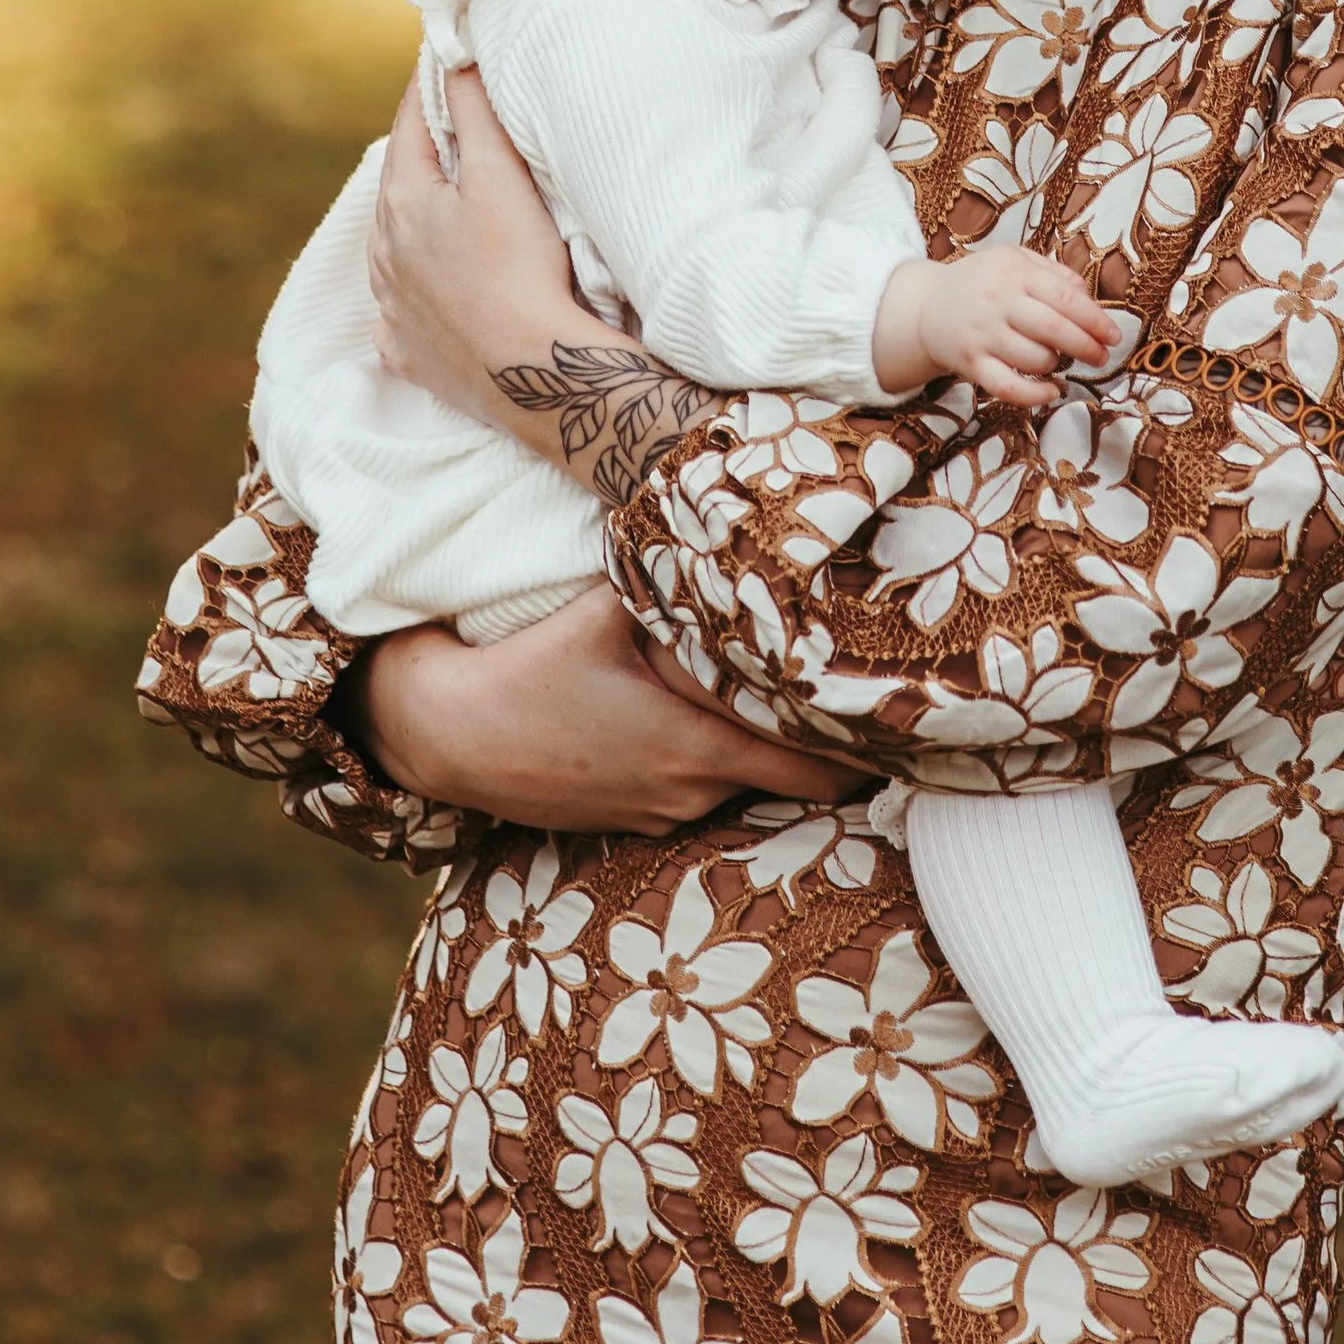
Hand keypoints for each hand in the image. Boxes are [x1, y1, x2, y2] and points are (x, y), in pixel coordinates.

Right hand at [343, 586, 866, 834]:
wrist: (443, 737)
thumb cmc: (523, 670)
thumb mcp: (600, 613)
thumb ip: (666, 580)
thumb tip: (721, 527)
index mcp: (693, 743)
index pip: (812, 766)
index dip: (861, 747)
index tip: (901, 719)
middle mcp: (687, 790)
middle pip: (793, 786)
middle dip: (829, 754)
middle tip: (864, 708)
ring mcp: (657, 811)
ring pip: (742, 785)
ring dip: (765, 752)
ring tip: (794, 704)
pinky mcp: (627, 817)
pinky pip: (697, 791)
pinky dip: (716, 763)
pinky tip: (708, 723)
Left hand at [368, 69, 582, 424]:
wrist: (528, 371)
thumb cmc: (519, 267)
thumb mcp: (499, 175)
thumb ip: (473, 112)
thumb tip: (452, 58)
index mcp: (402, 202)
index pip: (409, 124)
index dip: (427, 88)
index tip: (440, 60)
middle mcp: (383, 253)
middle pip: (397, 185)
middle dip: (421, 154)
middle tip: (445, 128)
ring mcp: (392, 307)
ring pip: (393, 248)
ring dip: (413, 222)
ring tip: (440, 208)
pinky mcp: (408, 351)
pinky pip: (401, 311)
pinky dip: (413, 291)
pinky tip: (432, 292)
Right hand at [873, 244, 1124, 407]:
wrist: (926, 307)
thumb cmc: (980, 282)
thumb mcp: (1013, 260)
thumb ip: (1053, 272)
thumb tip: (1088, 297)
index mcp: (1013, 272)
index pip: (1065, 297)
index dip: (1095, 319)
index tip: (1114, 335)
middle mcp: (997, 302)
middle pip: (1053, 329)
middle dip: (1086, 346)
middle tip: (1102, 356)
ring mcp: (982, 335)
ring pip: (1034, 359)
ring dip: (1057, 364)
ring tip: (1060, 360)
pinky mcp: (970, 364)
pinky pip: (1009, 388)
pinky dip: (1035, 395)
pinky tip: (1051, 391)